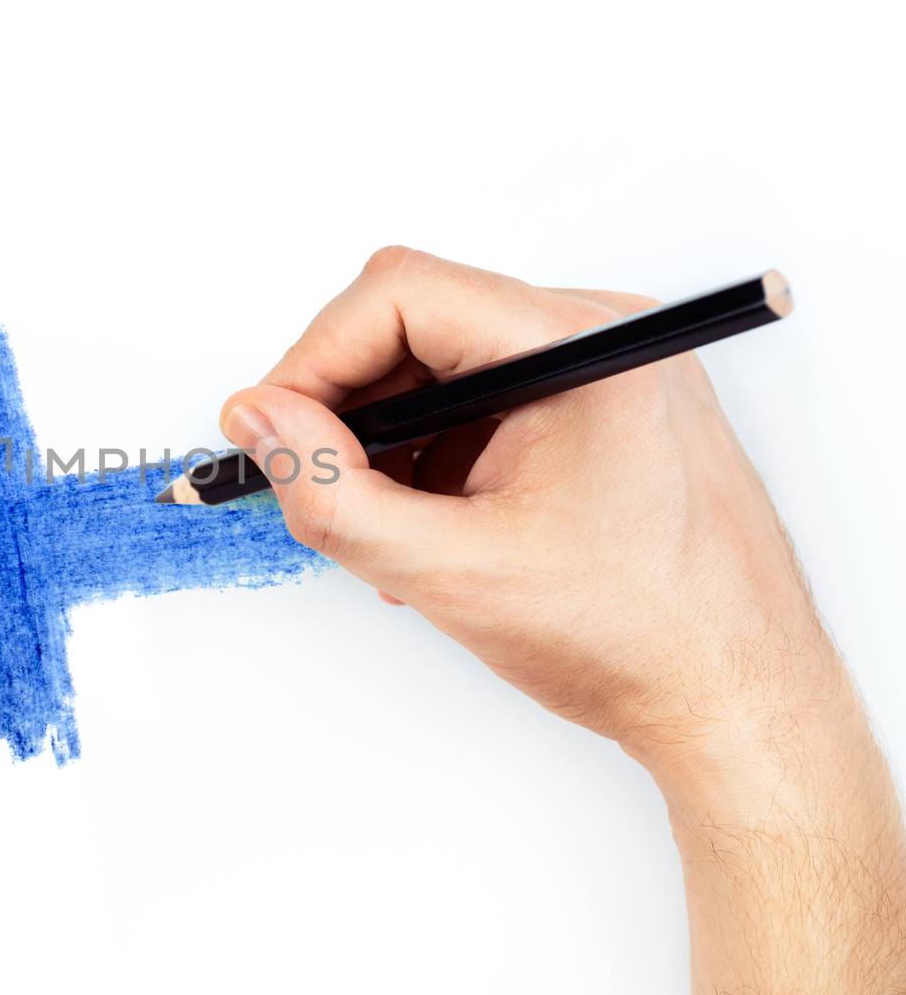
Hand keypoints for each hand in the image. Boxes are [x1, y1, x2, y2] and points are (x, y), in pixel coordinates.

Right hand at [223, 246, 905, 994]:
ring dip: (389, 440)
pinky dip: (434, 456)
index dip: (314, 359)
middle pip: (416, 321)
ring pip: (440, 365)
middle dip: (349, 407)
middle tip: (319, 487)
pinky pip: (480, 399)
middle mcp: (599, 337)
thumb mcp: (450, 572)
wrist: (736, 699)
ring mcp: (603, 369)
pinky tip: (434, 528)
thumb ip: (331, 490)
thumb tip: (256, 418)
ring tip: (391, 531)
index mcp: (581, 350)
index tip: (272, 430)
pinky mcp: (597, 405)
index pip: (400, 295)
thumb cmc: (637, 639)